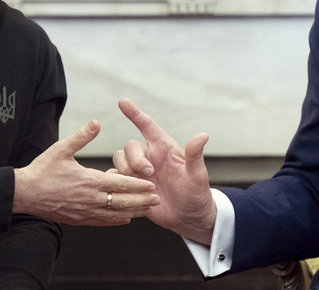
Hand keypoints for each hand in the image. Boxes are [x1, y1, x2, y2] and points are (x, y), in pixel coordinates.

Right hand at [13, 120, 159, 225]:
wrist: (24, 194)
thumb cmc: (42, 170)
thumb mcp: (61, 149)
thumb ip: (82, 136)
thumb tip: (97, 122)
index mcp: (89, 181)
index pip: (120, 184)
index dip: (138, 184)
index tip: (152, 183)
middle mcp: (90, 199)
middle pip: (122, 202)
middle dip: (141, 200)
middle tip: (157, 198)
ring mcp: (85, 212)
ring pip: (114, 215)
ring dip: (133, 213)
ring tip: (148, 210)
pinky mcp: (79, 220)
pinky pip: (102, 222)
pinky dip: (116, 221)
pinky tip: (126, 220)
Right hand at [113, 98, 216, 245]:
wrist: (188, 217)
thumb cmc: (196, 193)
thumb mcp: (198, 175)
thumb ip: (195, 155)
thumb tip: (203, 135)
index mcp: (164, 148)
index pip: (147, 125)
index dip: (134, 113)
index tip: (122, 101)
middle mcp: (150, 156)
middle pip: (129, 147)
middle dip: (134, 159)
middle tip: (149, 174)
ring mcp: (139, 172)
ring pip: (119, 160)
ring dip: (125, 171)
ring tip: (144, 186)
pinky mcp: (131, 186)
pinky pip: (114, 178)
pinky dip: (118, 183)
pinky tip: (130, 192)